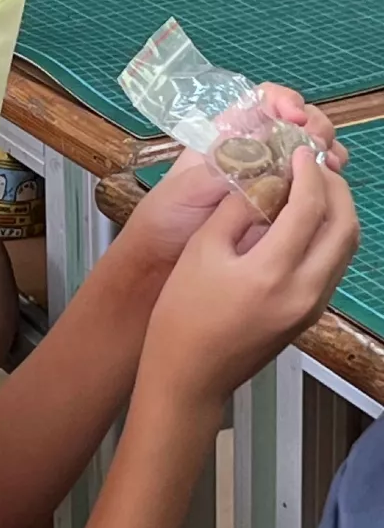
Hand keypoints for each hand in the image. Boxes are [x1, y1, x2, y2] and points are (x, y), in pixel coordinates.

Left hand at [123, 83, 346, 268]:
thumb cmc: (168, 215)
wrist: (165, 258)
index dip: (284, 100)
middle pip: (297, 121)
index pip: (264, 100)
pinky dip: (327, 178)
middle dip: (315, 126)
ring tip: (329, 165)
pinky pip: (311, 182)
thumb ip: (220, 170)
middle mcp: (254, 150)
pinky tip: (330, 185)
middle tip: (319, 145)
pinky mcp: (283, 202)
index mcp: (228, 135)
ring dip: (327, 150)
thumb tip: (261, 153)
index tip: (294, 117)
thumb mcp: (186, 188)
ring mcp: (272, 175)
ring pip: (309, 149)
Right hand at [139, 147, 358, 404]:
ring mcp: (312, 306)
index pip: (309, 206)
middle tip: (311, 164)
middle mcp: (304, 290)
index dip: (307, 171)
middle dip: (333, 187)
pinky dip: (328, 234)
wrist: (189, 376)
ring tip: (312, 187)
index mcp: (272, 271)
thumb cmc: (182, 317)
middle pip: (344, 225)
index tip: (296, 151)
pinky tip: (305, 222)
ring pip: (346, 246)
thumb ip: (236, 210)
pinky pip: (334, 265)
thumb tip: (258, 177)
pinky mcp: (310, 315)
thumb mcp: (201, 252)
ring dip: (337, 210)